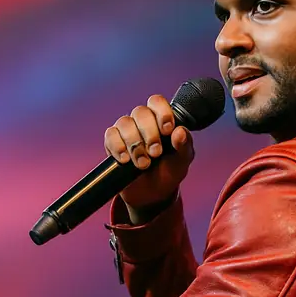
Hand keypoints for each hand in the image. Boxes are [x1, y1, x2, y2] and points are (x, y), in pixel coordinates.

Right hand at [104, 94, 194, 221]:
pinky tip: (126, 160)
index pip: (157, 102)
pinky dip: (118, 147)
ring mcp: (126, 130)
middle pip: (140, 112)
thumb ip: (184, 145)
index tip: (167, 130)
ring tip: (144, 164)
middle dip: (149, 133)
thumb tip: (180, 131)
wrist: (152, 194)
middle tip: (156, 153)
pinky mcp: (112, 142)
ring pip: (125, 123)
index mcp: (161, 119)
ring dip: (135, 144)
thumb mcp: (181, 161)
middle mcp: (143, 121)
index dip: (161, 112)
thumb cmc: (169, 172)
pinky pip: (111, 135)